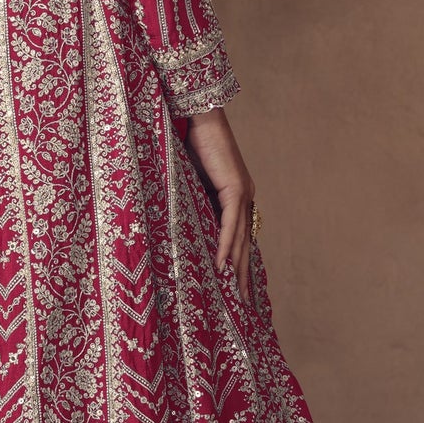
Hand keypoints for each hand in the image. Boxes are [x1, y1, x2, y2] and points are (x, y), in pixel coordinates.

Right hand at [185, 106, 253, 300]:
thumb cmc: (190, 144)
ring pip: (241, 238)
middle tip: (243, 305)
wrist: (198, 117)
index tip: (236, 288)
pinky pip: (230, 224)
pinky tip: (223, 266)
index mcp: (236, 198)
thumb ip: (190, 202)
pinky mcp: (235, 188)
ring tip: (235, 296)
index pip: (240, 238)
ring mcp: (243, 193)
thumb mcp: (189, 182)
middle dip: (243, 276)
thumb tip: (178, 226)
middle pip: (245, 244)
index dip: (239, 264)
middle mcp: (245, 198)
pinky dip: (226, 245)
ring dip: (238, 268)